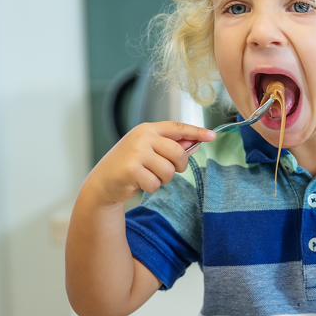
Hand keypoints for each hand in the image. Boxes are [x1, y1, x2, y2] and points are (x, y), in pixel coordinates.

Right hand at [85, 121, 214, 206]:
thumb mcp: (149, 151)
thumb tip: (195, 144)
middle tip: (169, 171)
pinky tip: (140, 183)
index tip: (212, 136)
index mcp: (148, 129)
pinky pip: (155, 183)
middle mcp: (142, 137)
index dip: (196, 132)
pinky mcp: (131, 169)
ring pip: (168, 170)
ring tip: (149, 176)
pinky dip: (151, 187)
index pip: (177, 128)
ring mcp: (136, 152)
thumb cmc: (129, 165)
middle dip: (179, 166)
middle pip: (177, 153)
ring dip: (163, 179)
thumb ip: (171, 146)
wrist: (103, 181)